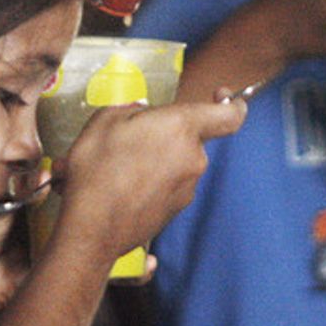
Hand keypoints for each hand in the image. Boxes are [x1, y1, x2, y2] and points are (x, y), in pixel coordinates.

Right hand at [52, 97, 246, 260]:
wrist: (92, 227)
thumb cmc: (98, 170)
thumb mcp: (106, 120)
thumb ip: (132, 109)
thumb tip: (141, 114)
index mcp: (181, 127)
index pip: (229, 115)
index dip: (233, 104)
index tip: (223, 98)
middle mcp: (193, 158)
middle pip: (192, 139)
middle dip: (168, 135)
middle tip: (133, 138)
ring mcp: (187, 188)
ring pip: (178, 163)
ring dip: (157, 161)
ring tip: (121, 167)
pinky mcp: (176, 210)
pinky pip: (169, 187)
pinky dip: (152, 183)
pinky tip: (124, 187)